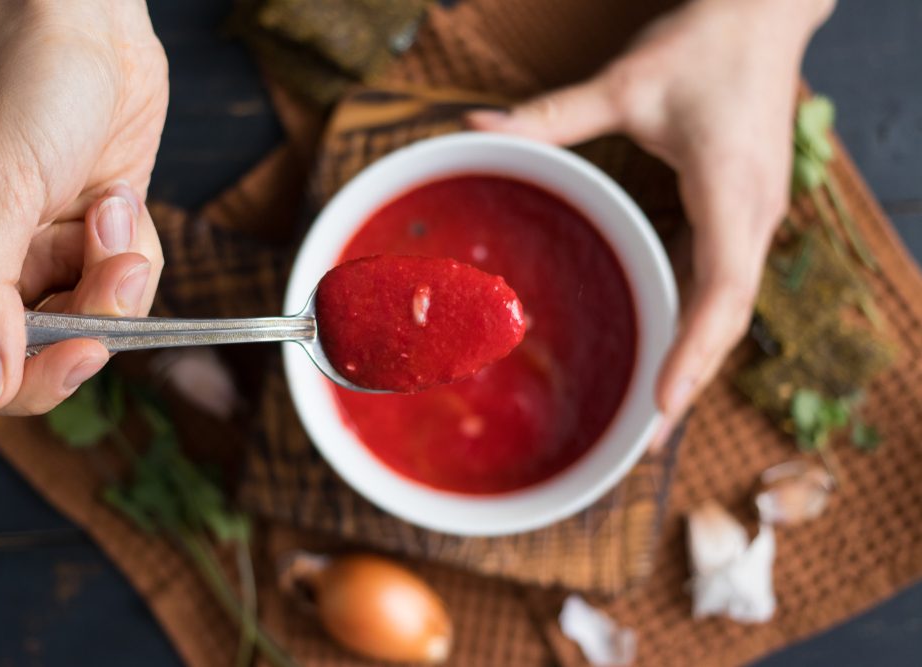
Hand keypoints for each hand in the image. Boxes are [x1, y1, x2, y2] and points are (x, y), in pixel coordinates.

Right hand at [0, 0, 167, 413]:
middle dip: (90, 319)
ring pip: (95, 321)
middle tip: (111, 275)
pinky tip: (120, 200)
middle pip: (42, 354)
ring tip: (112, 213)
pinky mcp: (96, 242)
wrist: (91, 31)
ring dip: (118, 275)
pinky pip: (128, 284)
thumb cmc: (26, 88)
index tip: (73, 354)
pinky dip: (137, 251)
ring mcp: (48, 257)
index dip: (19, 380)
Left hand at [467, 0, 833, 445]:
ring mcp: (756, 217)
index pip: (723, 292)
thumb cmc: (709, 45)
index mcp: (733, 193)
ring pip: (731, 305)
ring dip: (698, 357)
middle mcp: (754, 216)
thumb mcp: (628, 82)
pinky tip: (670, 344)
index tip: (663, 404)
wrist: (767, 15)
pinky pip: (727, 281)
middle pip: (730, 317)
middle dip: (694, 377)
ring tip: (658, 410)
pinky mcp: (745, 211)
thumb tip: (477, 129)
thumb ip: (554, 114)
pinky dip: (700, 322)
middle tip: (649, 437)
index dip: (696, 354)